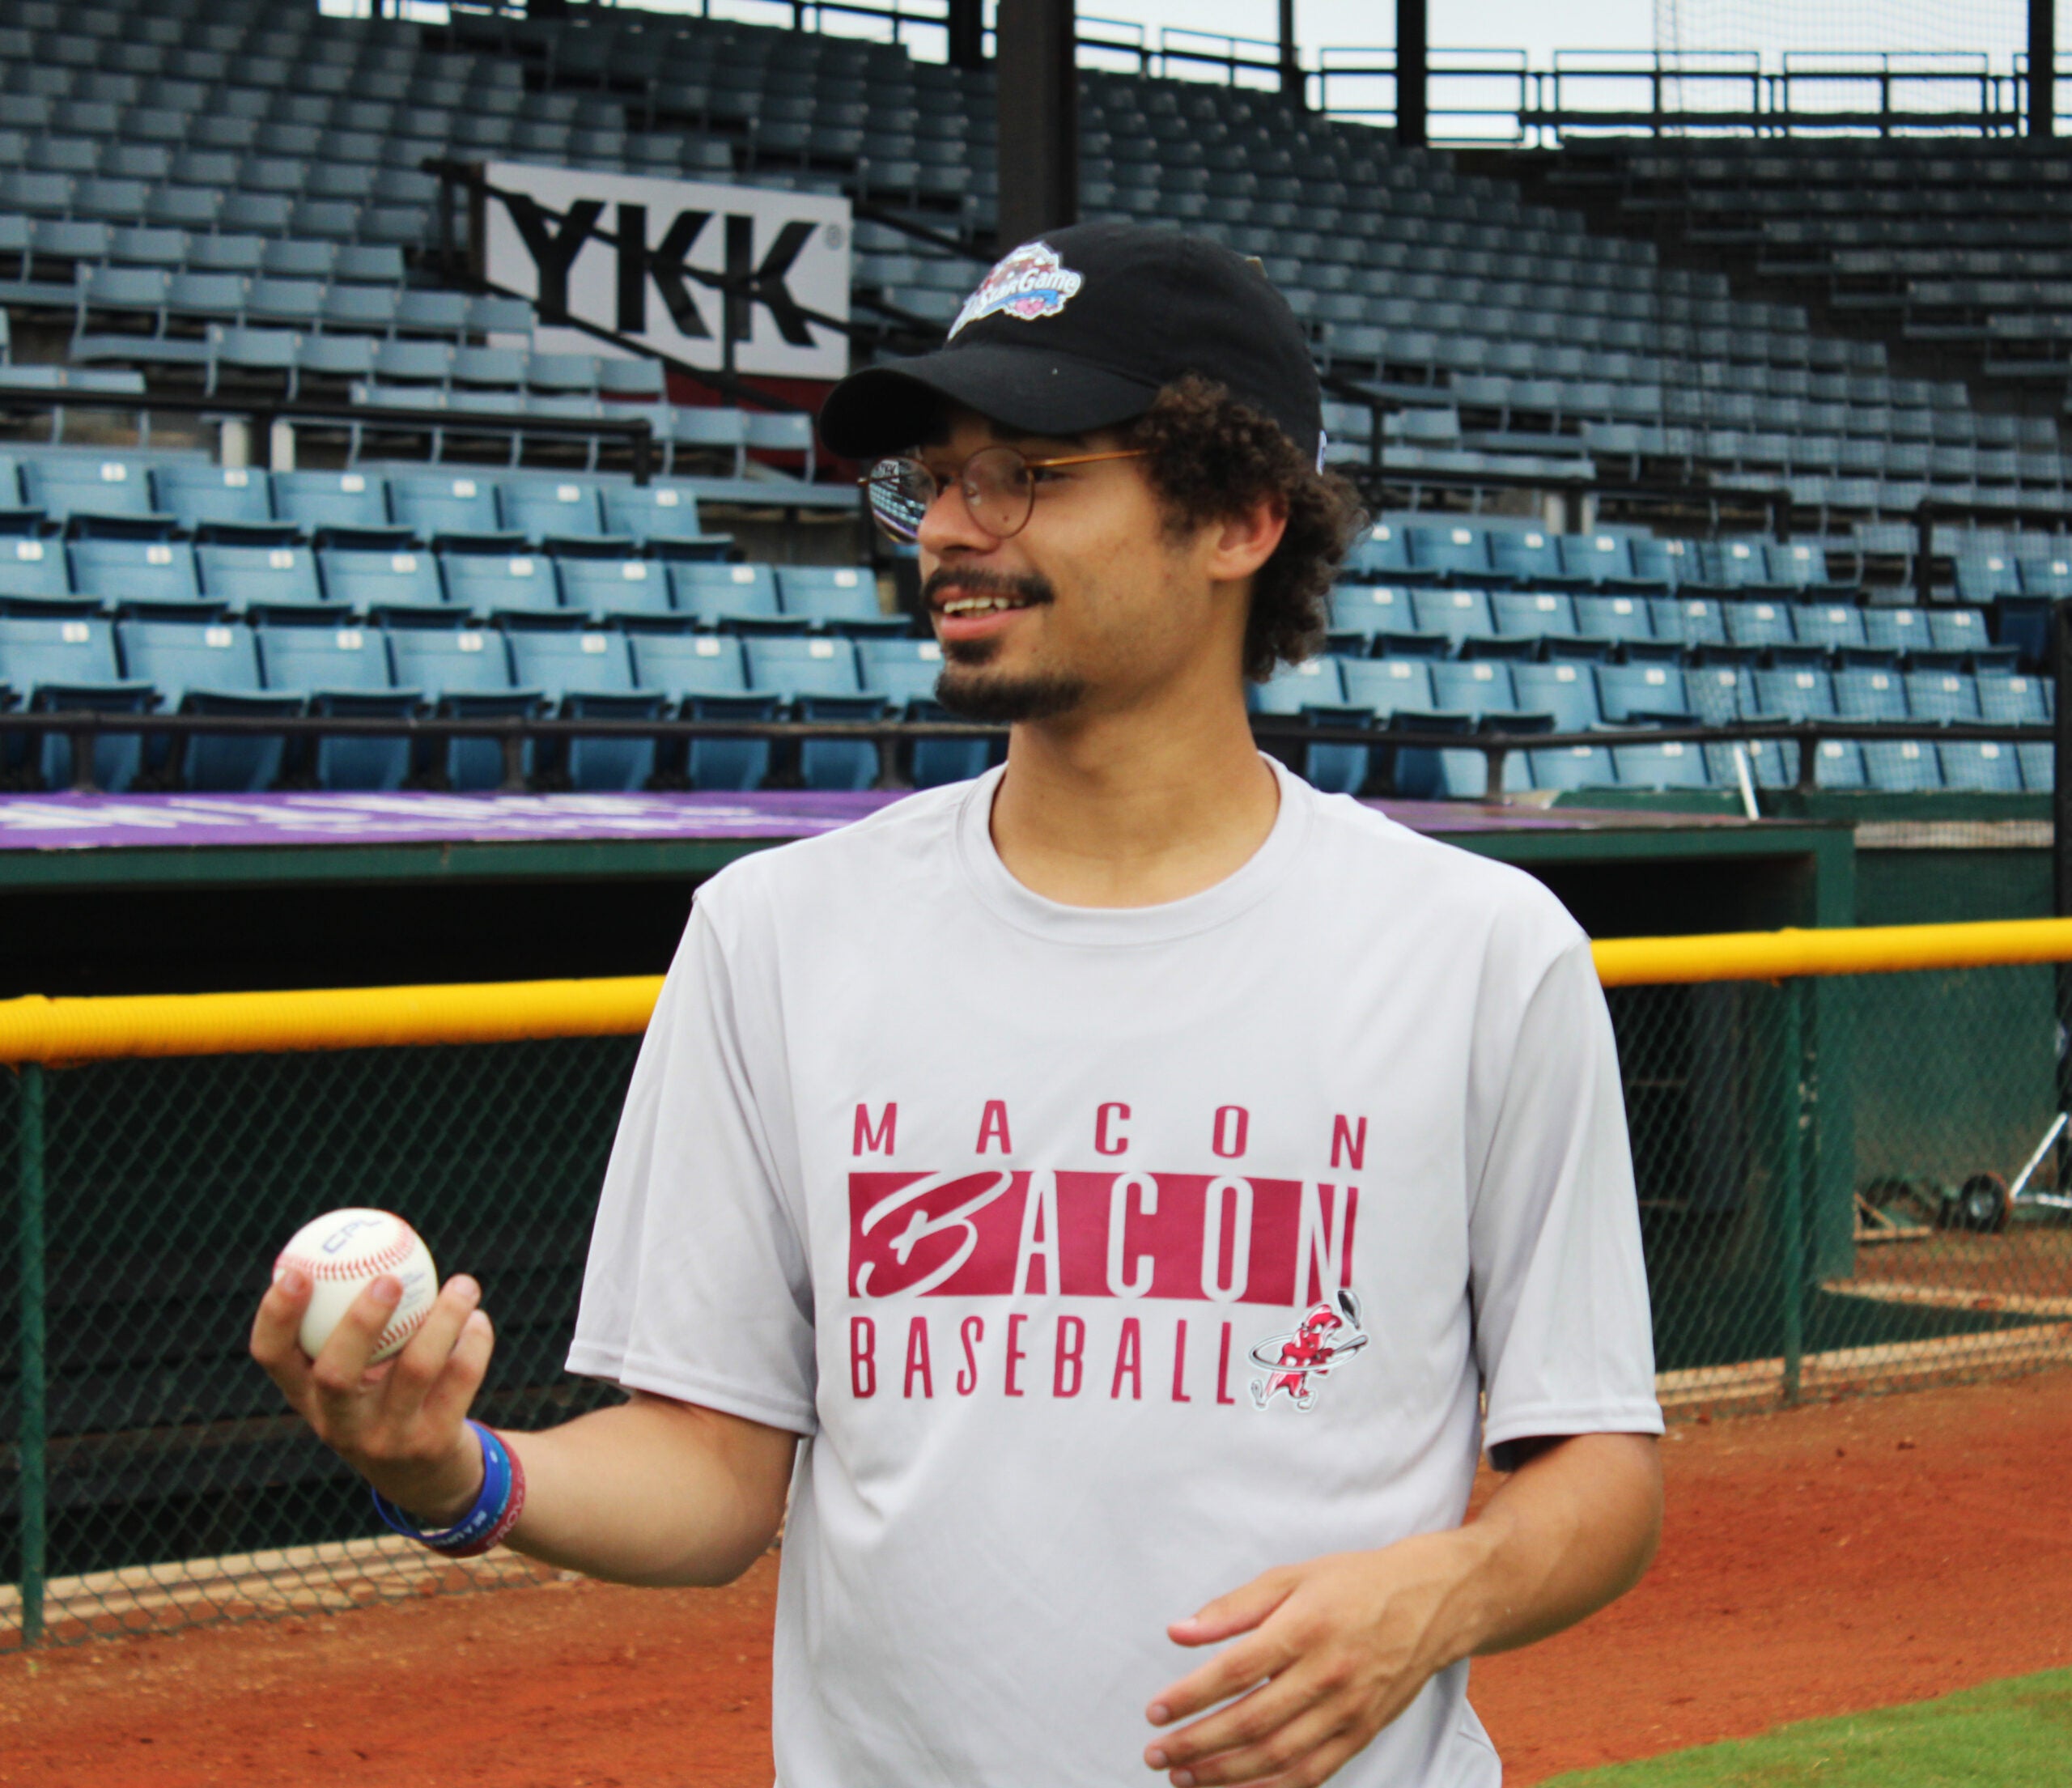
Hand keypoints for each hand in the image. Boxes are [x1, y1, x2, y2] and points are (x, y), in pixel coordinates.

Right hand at [250, 1266, 495, 1524]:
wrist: (430, 1479)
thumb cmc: (386, 1401)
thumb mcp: (359, 1374)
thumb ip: (353, 1325)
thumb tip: (362, 1239)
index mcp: (309, 1399)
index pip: (272, 1359)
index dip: (275, 1316)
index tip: (294, 1271)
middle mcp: (339, 1424)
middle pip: (337, 1374)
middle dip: (360, 1323)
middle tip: (390, 1277)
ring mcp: (385, 1439)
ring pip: (416, 1370)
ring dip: (444, 1318)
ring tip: (463, 1283)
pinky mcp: (432, 1444)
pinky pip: (459, 1380)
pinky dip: (474, 1342)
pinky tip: (478, 1319)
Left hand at [1142, 1534, 1477, 1787]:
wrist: (1434, 1601)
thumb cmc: (1355, 1583)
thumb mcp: (1292, 1576)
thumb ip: (1233, 1607)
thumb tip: (1179, 1631)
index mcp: (1305, 1628)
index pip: (1234, 1672)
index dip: (1189, 1696)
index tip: (1154, 1711)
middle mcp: (1327, 1674)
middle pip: (1251, 1722)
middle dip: (1197, 1744)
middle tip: (1157, 1754)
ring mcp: (1349, 1709)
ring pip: (1279, 1756)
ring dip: (1226, 1774)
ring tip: (1184, 1778)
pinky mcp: (1363, 1732)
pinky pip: (1312, 1773)